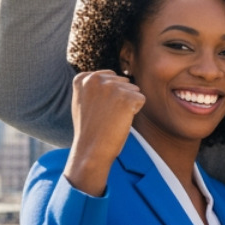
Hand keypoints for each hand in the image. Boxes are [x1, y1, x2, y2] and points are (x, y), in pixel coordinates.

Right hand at [64, 70, 144, 195]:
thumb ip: (96, 86)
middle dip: (120, 99)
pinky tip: (120, 121)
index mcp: (83, 78)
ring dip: (127, 105)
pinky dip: (134, 112)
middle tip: (105, 116)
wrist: (91, 148)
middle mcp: (95, 78)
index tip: (98, 109)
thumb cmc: (90, 128)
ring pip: (133, 90)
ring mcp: (111, 87)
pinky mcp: (126, 97)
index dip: (109, 96)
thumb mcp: (84, 100)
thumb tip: (115, 76)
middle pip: (123, 82)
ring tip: (111, 118)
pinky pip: (141, 100)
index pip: (110, 77)